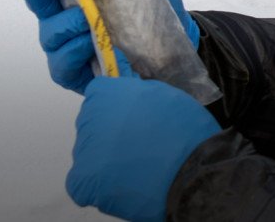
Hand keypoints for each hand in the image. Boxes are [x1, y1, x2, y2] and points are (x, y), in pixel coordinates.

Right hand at [11, 0, 198, 93]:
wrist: (173, 56)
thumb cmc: (152, 17)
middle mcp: (67, 21)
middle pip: (41, 3)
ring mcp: (69, 48)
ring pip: (51, 35)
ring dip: (64, 24)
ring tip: (83, 19)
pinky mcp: (77, 75)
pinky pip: (64, 65)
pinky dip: (74, 53)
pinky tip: (87, 45)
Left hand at [67, 76, 220, 221]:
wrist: (191, 168)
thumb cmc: (183, 127)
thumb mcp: (162, 94)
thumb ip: (136, 93)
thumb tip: (127, 97)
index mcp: (106, 94)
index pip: (99, 93)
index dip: (117, 103)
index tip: (133, 113)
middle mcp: (88, 120)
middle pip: (93, 123)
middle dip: (110, 129)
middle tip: (139, 139)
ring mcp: (83, 152)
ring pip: (90, 151)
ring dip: (107, 156)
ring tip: (138, 162)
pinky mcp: (82, 182)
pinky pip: (84, 181)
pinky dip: (100, 182)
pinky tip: (125, 180)